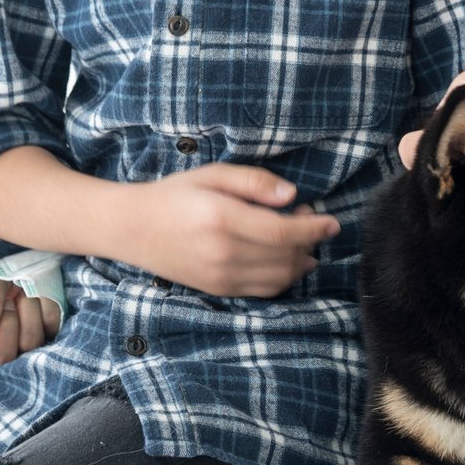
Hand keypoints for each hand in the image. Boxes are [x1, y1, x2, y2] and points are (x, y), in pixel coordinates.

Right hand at [0, 266, 60, 374]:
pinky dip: (47, 306)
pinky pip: (51, 329)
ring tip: (26, 292)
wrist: (41, 260)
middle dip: (6, 322)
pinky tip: (43, 296)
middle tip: (9, 299)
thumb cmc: (8, 271)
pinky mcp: (51, 340)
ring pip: (29, 343)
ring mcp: (25, 348)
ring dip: (29, 309)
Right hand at [118, 165, 340, 296]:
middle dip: (309, 242)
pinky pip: (262, 290)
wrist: (131, 228)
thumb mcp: (212, 174)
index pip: (283, 231)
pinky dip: (283, 278)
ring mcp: (220, 276)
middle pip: (286, 257)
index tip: (332, 222)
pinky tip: (284, 260)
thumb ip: (254, 182)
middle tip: (310, 220)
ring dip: (300, 262)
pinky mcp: (217, 290)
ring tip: (300, 241)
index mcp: (223, 218)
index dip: (313, 227)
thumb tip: (291, 195)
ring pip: (279, 278)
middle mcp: (223, 252)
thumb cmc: (174, 194)